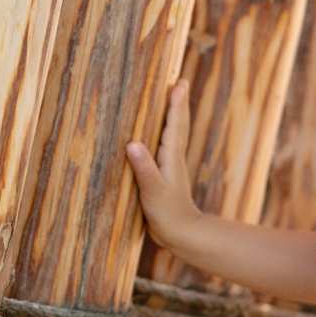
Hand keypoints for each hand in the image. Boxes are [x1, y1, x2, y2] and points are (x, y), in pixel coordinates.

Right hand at [126, 78, 202, 250]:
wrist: (182, 235)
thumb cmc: (168, 214)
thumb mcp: (152, 190)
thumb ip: (144, 168)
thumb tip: (133, 144)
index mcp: (171, 158)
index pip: (173, 124)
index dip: (175, 103)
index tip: (178, 82)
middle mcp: (174, 159)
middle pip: (178, 125)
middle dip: (178, 103)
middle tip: (179, 81)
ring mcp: (172, 168)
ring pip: (175, 135)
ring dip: (174, 117)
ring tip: (173, 101)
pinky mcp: (167, 177)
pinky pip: (167, 148)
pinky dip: (166, 136)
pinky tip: (159, 138)